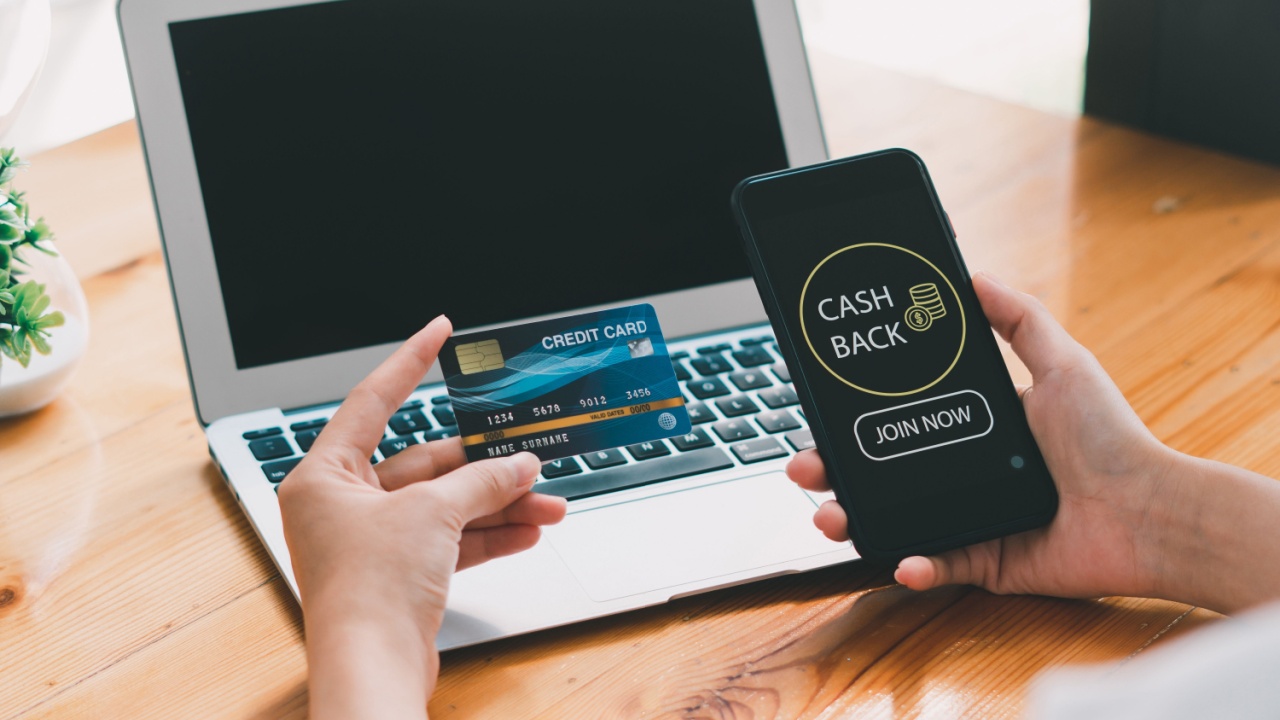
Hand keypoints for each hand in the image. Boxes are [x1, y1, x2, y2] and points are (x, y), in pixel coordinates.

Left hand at [277, 316, 566, 719]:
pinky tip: (528, 531)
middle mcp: (343, 506)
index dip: (409, 362)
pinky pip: (449, 542)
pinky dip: (488, 535)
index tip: (439, 331)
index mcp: (325, 476)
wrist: (372, 670)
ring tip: (546, 502)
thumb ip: (480, 482)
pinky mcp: (398, 576)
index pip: (371, 401)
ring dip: (496, 504)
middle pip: (423, 465)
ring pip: (444, 508)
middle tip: (526, 456)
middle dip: (481, 465)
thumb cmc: (368, 591)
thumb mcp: (432, 516)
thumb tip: (517, 465)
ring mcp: (371, 544)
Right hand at [788, 272, 1182, 601]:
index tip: (822, 413)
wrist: (1150, 511)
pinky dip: (911, 565)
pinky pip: (936, 565)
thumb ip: (1019, 318)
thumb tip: (973, 274)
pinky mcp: (984, 561)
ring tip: (829, 517)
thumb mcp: (1064, 362)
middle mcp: (961, 474)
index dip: (854, 421)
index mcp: (972, 429)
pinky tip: (898, 558)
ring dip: (852, 522)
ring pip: (892, 522)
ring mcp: (968, 519)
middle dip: (833, 472)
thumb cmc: (1113, 438)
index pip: (897, 422)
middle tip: (805, 466)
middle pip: (878, 474)